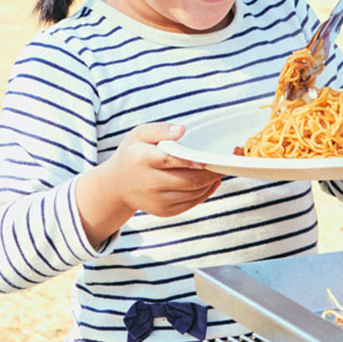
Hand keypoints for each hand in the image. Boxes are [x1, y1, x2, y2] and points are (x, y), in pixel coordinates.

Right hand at [76, 123, 222, 245]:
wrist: (116, 186)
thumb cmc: (133, 155)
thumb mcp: (139, 134)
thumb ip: (160, 129)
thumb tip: (181, 130)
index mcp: (143, 159)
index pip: (170, 160)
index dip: (192, 161)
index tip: (208, 158)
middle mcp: (149, 183)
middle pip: (188, 180)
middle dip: (210, 173)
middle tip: (226, 162)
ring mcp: (157, 200)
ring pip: (193, 193)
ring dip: (210, 182)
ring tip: (220, 170)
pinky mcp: (164, 211)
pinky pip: (191, 203)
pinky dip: (205, 193)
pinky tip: (211, 182)